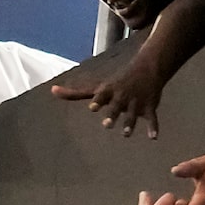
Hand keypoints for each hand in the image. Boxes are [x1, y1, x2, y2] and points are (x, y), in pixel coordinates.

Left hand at [50, 59, 167, 139]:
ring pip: (133, 114)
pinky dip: (153, 127)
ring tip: (125, 134)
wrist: (148, 68)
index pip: (102, 96)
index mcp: (109, 91)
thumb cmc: (117, 81)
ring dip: (130, 123)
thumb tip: (52, 90)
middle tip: (106, 124)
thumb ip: (75, 93)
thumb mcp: (97, 86)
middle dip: (112, 114)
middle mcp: (122, 96)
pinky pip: (152, 118)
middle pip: (116, 106)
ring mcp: (136, 101)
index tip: (92, 107)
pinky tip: (153, 137)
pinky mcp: (150, 107)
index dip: (97, 101)